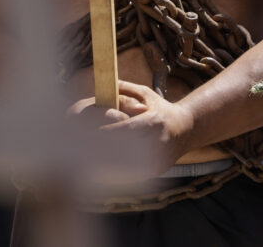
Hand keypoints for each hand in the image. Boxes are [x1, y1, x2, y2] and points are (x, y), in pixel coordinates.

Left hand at [69, 80, 194, 182]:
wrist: (186, 130)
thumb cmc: (159, 109)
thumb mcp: (144, 94)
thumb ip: (122, 91)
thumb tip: (99, 88)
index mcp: (153, 121)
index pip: (121, 130)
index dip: (100, 132)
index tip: (81, 132)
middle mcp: (157, 142)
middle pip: (118, 150)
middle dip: (96, 149)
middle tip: (76, 147)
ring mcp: (157, 160)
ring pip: (121, 166)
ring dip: (100, 163)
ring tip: (82, 158)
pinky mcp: (154, 171)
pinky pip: (128, 174)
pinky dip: (111, 171)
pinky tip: (98, 166)